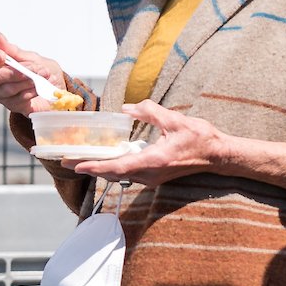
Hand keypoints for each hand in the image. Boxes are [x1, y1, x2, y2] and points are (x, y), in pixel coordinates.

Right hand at [0, 32, 69, 115]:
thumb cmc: (38, 69)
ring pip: (8, 88)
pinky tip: (39, 86)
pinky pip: (19, 98)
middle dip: (14, 72)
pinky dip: (32, 90)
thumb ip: (12, 50)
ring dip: (28, 80)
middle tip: (34, 67)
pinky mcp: (11, 105)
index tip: (1, 56)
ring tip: (43, 74)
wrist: (55, 86)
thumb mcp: (29, 56)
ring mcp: (0, 94)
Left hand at [65, 99, 221, 185]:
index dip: (95, 166)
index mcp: (153, 161)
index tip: (76, 165)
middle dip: (90, 167)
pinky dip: (113, 168)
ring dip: (100, 169)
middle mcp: (150, 174)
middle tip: (67, 161)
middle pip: (113, 174)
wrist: (218, 156)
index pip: (117, 167)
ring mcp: (152, 178)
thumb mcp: (175, 120)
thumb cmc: (200, 138)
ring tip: (80, 160)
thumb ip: (150, 112)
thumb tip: (129, 108)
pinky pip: (128, 174)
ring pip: (119, 176)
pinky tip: (105, 160)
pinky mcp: (154, 176)